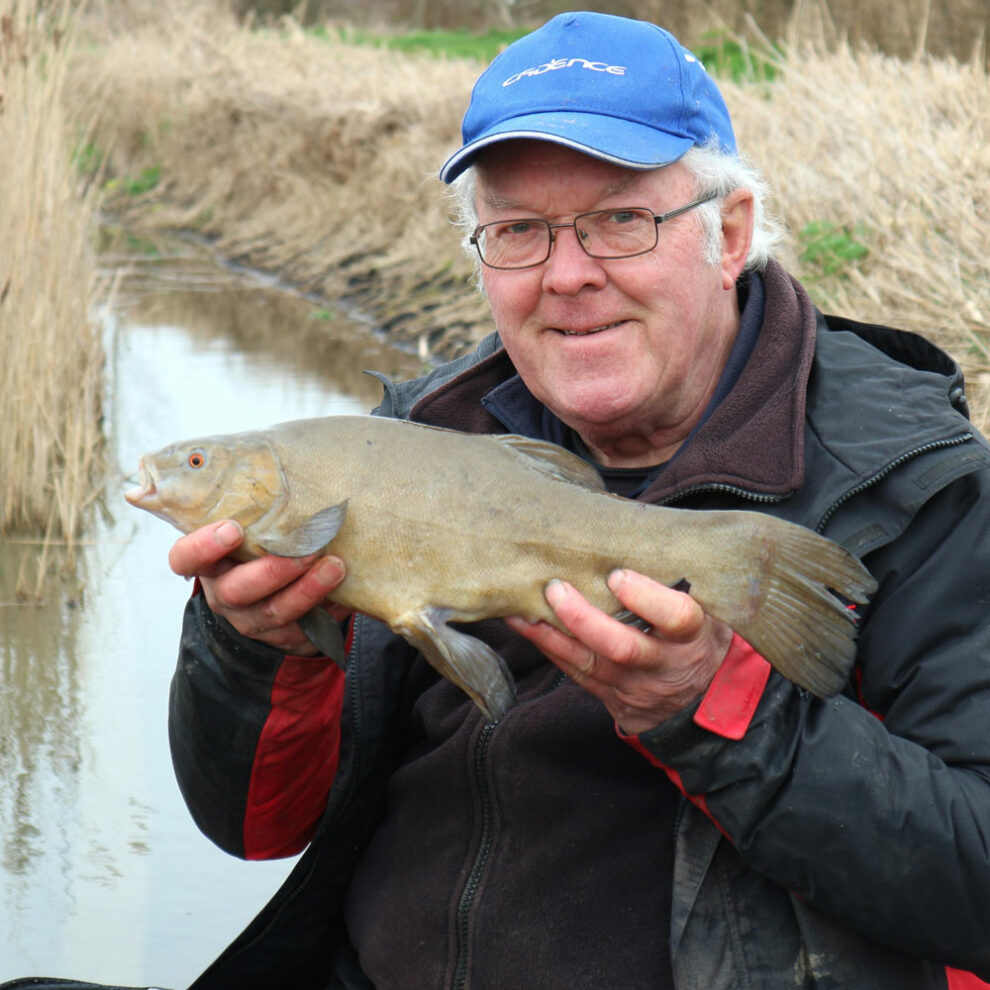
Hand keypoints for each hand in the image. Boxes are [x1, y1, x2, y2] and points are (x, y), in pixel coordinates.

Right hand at [167, 519, 350, 655]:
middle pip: (237, 590)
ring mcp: (254, 620)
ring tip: (335, 566)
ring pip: (276, 610)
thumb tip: (292, 467)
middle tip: (306, 550)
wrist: (282, 598)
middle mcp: (226, 595)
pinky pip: (304, 627)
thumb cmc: (264, 549)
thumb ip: (259, 510)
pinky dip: (327, 606)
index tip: (233, 529)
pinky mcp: (284, 636)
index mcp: (210, 564)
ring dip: (307, 589)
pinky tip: (344, 587)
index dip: (203, 546)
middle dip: (273, 570)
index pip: (186, 559)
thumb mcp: (253, 530)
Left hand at [506, 569, 731, 733]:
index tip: (617, 575)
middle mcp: (664, 664)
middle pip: (622, 646)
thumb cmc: (697, 631)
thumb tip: (628, 523)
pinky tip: (527, 626)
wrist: (705, 693)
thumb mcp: (705, 606)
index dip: (645, 597)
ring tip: (519, 608)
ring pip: (589, 664)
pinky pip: (577, 675)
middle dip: (583, 619)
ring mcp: (637, 686)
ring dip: (549, 634)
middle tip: (554, 588)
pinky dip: (550, 648)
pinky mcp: (614, 699)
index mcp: (693, 635)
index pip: (675, 617)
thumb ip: (674, 577)